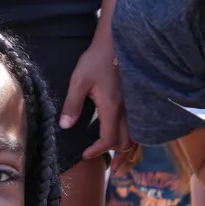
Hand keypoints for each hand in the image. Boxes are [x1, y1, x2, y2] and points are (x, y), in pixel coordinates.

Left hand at [62, 37, 130, 158]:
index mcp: (112, 107)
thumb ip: (72, 104)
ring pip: (137, 136)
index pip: (109, 139)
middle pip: (126, 142)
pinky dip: (134, 138)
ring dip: (127, 150)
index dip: (97, 150)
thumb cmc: (96, 60)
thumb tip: (65, 125)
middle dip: (115, 155)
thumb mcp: (79, 80)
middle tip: (103, 162)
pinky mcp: (136, 101)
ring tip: (119, 161)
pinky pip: (139, 126)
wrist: (116, 43)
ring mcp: (134, 106)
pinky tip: (126, 138)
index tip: (85, 154)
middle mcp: (127, 110)